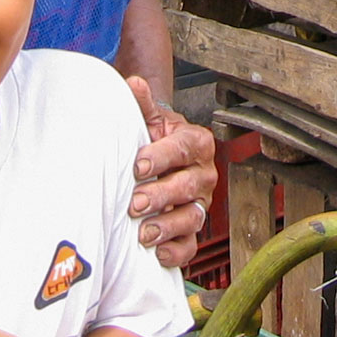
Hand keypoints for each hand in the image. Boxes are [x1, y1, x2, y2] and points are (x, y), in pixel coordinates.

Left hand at [125, 75, 216, 267]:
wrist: (157, 161)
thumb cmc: (153, 140)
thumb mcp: (149, 121)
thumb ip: (142, 105)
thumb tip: (133, 84)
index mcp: (195, 143)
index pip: (184, 148)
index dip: (162, 157)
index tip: (138, 165)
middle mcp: (203, 174)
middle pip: (189, 186)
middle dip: (162, 195)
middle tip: (136, 203)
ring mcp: (199, 204)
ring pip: (192, 218)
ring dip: (167, 226)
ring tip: (143, 233)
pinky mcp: (191, 230)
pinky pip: (190, 246)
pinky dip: (175, 252)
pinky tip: (156, 252)